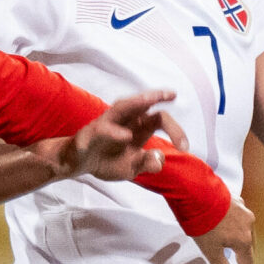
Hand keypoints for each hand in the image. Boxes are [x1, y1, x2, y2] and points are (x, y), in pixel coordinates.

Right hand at [56, 90, 183, 181]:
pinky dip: (115, 133)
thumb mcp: (132, 168)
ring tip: (150, 98)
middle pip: (144, 104)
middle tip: (172, 94)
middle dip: (158, 97)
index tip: (185, 148)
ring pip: (123, 106)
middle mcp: (125, 119)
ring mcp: (108, 123)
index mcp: (139, 126)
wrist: (78, 164)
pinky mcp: (93, 132)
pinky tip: (126, 137)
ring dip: (136, 102)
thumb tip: (160, 159)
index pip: (161, 119)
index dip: (176, 130)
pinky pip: (104, 130)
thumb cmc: (107, 161)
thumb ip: (147, 164)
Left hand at [195, 194, 254, 263]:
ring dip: (242, 238)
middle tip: (242, 263)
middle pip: (249, 244)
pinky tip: (229, 223)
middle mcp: (248, 224)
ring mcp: (243, 210)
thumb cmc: (204, 223)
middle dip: (245, 255)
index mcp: (244, 239)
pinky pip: (239, 216)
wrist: (198, 194)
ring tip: (236, 244)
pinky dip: (236, 223)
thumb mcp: (211, 251)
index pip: (248, 260)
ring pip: (246, 228)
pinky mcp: (236, 200)